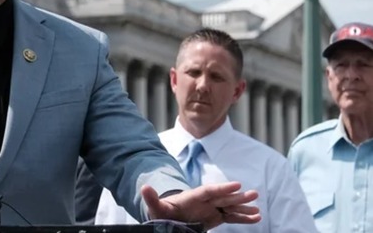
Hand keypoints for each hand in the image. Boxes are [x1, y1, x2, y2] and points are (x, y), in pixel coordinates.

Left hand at [142, 182, 260, 229]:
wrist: (168, 217)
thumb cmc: (162, 212)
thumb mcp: (156, 207)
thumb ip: (152, 198)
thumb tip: (144, 187)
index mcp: (193, 197)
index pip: (209, 190)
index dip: (222, 188)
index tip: (237, 185)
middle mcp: (205, 201)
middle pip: (223, 197)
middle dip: (237, 196)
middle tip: (253, 194)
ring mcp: (211, 208)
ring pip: (230, 206)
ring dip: (243, 207)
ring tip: (258, 210)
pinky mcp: (216, 216)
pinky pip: (231, 216)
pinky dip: (243, 217)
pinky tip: (256, 218)